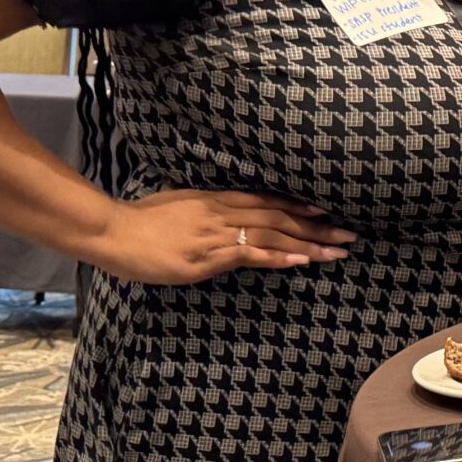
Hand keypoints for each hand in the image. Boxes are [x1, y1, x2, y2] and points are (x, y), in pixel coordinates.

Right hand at [92, 190, 355, 284]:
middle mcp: (223, 212)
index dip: (298, 206)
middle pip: (279, 217)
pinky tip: (302, 262)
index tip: (325, 209)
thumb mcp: (178, 205)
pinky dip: (278, 258)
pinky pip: (250, 255)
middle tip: (348, 235)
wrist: (112, 231)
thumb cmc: (140, 220)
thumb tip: (220, 214)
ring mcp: (217, 234)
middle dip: (317, 226)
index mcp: (216, 199)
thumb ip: (204, 209)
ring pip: (272, 235)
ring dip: (308, 244)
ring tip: (337, 251)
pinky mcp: (207, 257)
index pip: (267, 201)